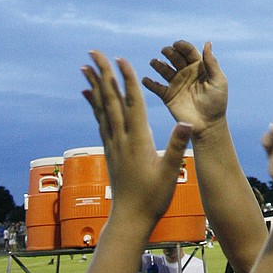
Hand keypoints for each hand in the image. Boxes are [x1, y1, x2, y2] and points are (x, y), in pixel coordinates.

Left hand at [81, 52, 190, 226]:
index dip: (127, 79)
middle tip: (94, 52)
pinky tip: (89, 94)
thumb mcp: (170, 172)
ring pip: (102, 108)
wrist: (130, 219)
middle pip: (111, 100)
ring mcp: (112, 143)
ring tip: (86, 67)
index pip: (132, 103)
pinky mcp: (109, 149)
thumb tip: (186, 122)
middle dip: (103, 74)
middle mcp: (121, 138)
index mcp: (138, 140)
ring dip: (95, 85)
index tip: (121, 59)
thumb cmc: (153, 197)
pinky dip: (93, 104)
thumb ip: (176, 146)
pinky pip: (99, 120)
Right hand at [142, 39, 227, 133]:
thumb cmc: (216, 102)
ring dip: (158, 65)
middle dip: (170, 53)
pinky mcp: (168, 96)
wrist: (208, 124)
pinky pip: (156, 87)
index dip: (182, 46)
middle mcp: (185, 73)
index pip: (189, 52)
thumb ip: (211, 63)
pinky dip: (150, 83)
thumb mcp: (218, 81)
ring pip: (164, 70)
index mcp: (198, 67)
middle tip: (165, 51)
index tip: (176, 44)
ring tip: (154, 62)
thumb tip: (207, 42)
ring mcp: (176, 84)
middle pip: (175, 58)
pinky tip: (146, 80)